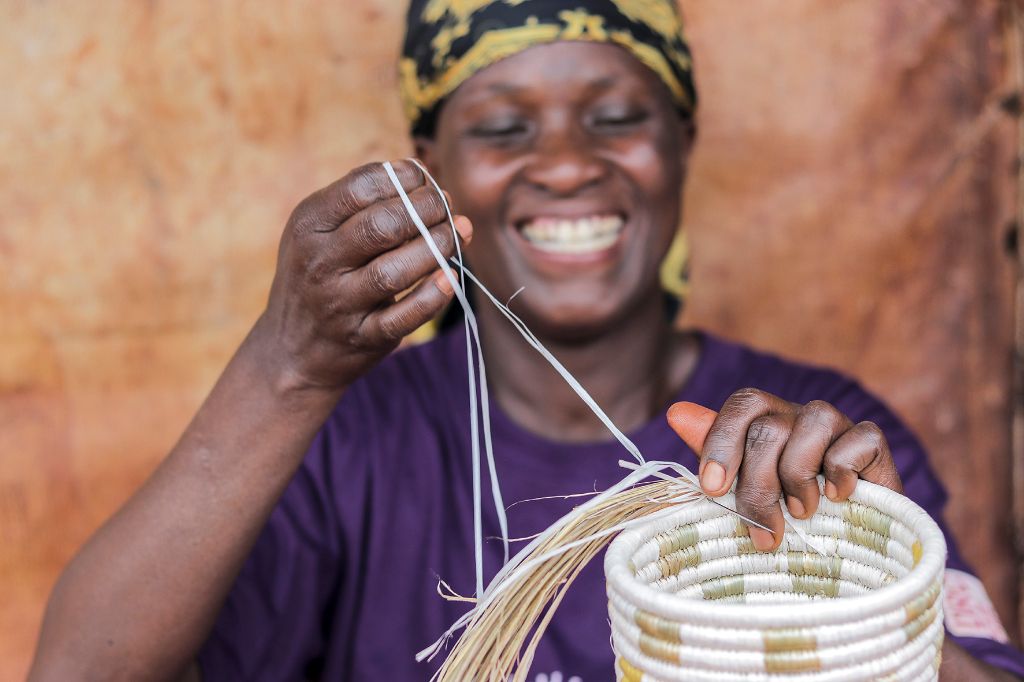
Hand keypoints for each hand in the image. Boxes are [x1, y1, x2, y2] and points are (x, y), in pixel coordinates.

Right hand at [253, 159, 469, 394]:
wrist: (290, 350)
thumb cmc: (318, 274)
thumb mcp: (320, 231)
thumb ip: (363, 202)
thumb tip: (421, 174)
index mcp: (309, 225)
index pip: (360, 188)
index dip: (403, 178)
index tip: (425, 179)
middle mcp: (319, 263)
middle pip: (381, 227)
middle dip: (426, 209)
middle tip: (447, 207)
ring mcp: (339, 304)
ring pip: (393, 272)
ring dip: (435, 248)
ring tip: (457, 233)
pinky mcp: (362, 337)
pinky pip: (402, 318)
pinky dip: (431, 297)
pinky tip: (450, 277)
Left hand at [667, 389, 901, 550]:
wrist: (854, 542)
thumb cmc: (786, 515)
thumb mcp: (744, 490)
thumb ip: (713, 454)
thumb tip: (676, 414)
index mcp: (766, 419)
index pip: (743, 404)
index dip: (723, 440)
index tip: (712, 489)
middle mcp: (798, 415)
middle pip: (770, 427)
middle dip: (758, 483)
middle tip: (762, 530)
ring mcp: (839, 426)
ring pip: (813, 422)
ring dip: (799, 475)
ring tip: (801, 513)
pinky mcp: (874, 443)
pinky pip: (857, 440)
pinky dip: (843, 471)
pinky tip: (839, 497)